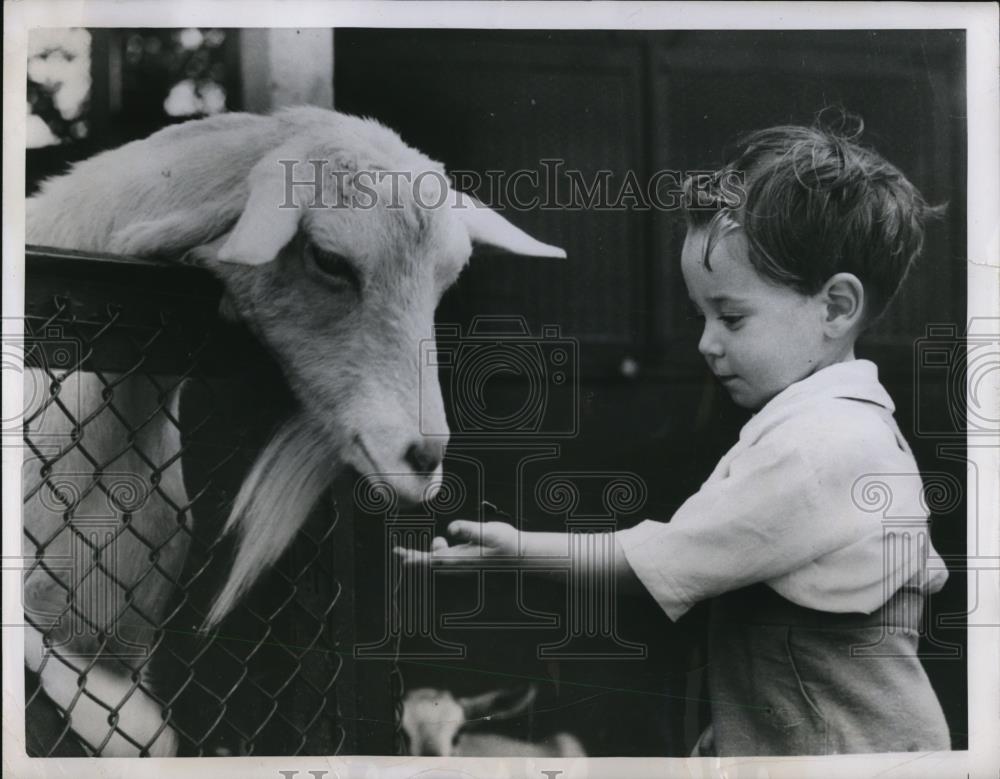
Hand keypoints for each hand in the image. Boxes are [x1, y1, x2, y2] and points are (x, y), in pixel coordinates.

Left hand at [393, 520, 518, 565]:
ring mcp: (463, 564)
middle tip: (399, 552)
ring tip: (440, 540)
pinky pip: (447, 558)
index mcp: (460, 559)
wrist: (521, 554)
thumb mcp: (488, 532)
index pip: (431, 560)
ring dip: (433, 550)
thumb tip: (449, 529)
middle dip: (415, 556)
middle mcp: (459, 564)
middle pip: (430, 562)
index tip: (400, 556)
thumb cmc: (506, 543)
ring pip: (439, 559)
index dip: (414, 557)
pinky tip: (445, 542)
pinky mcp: (468, 560)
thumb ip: (469, 529)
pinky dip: (441, 550)